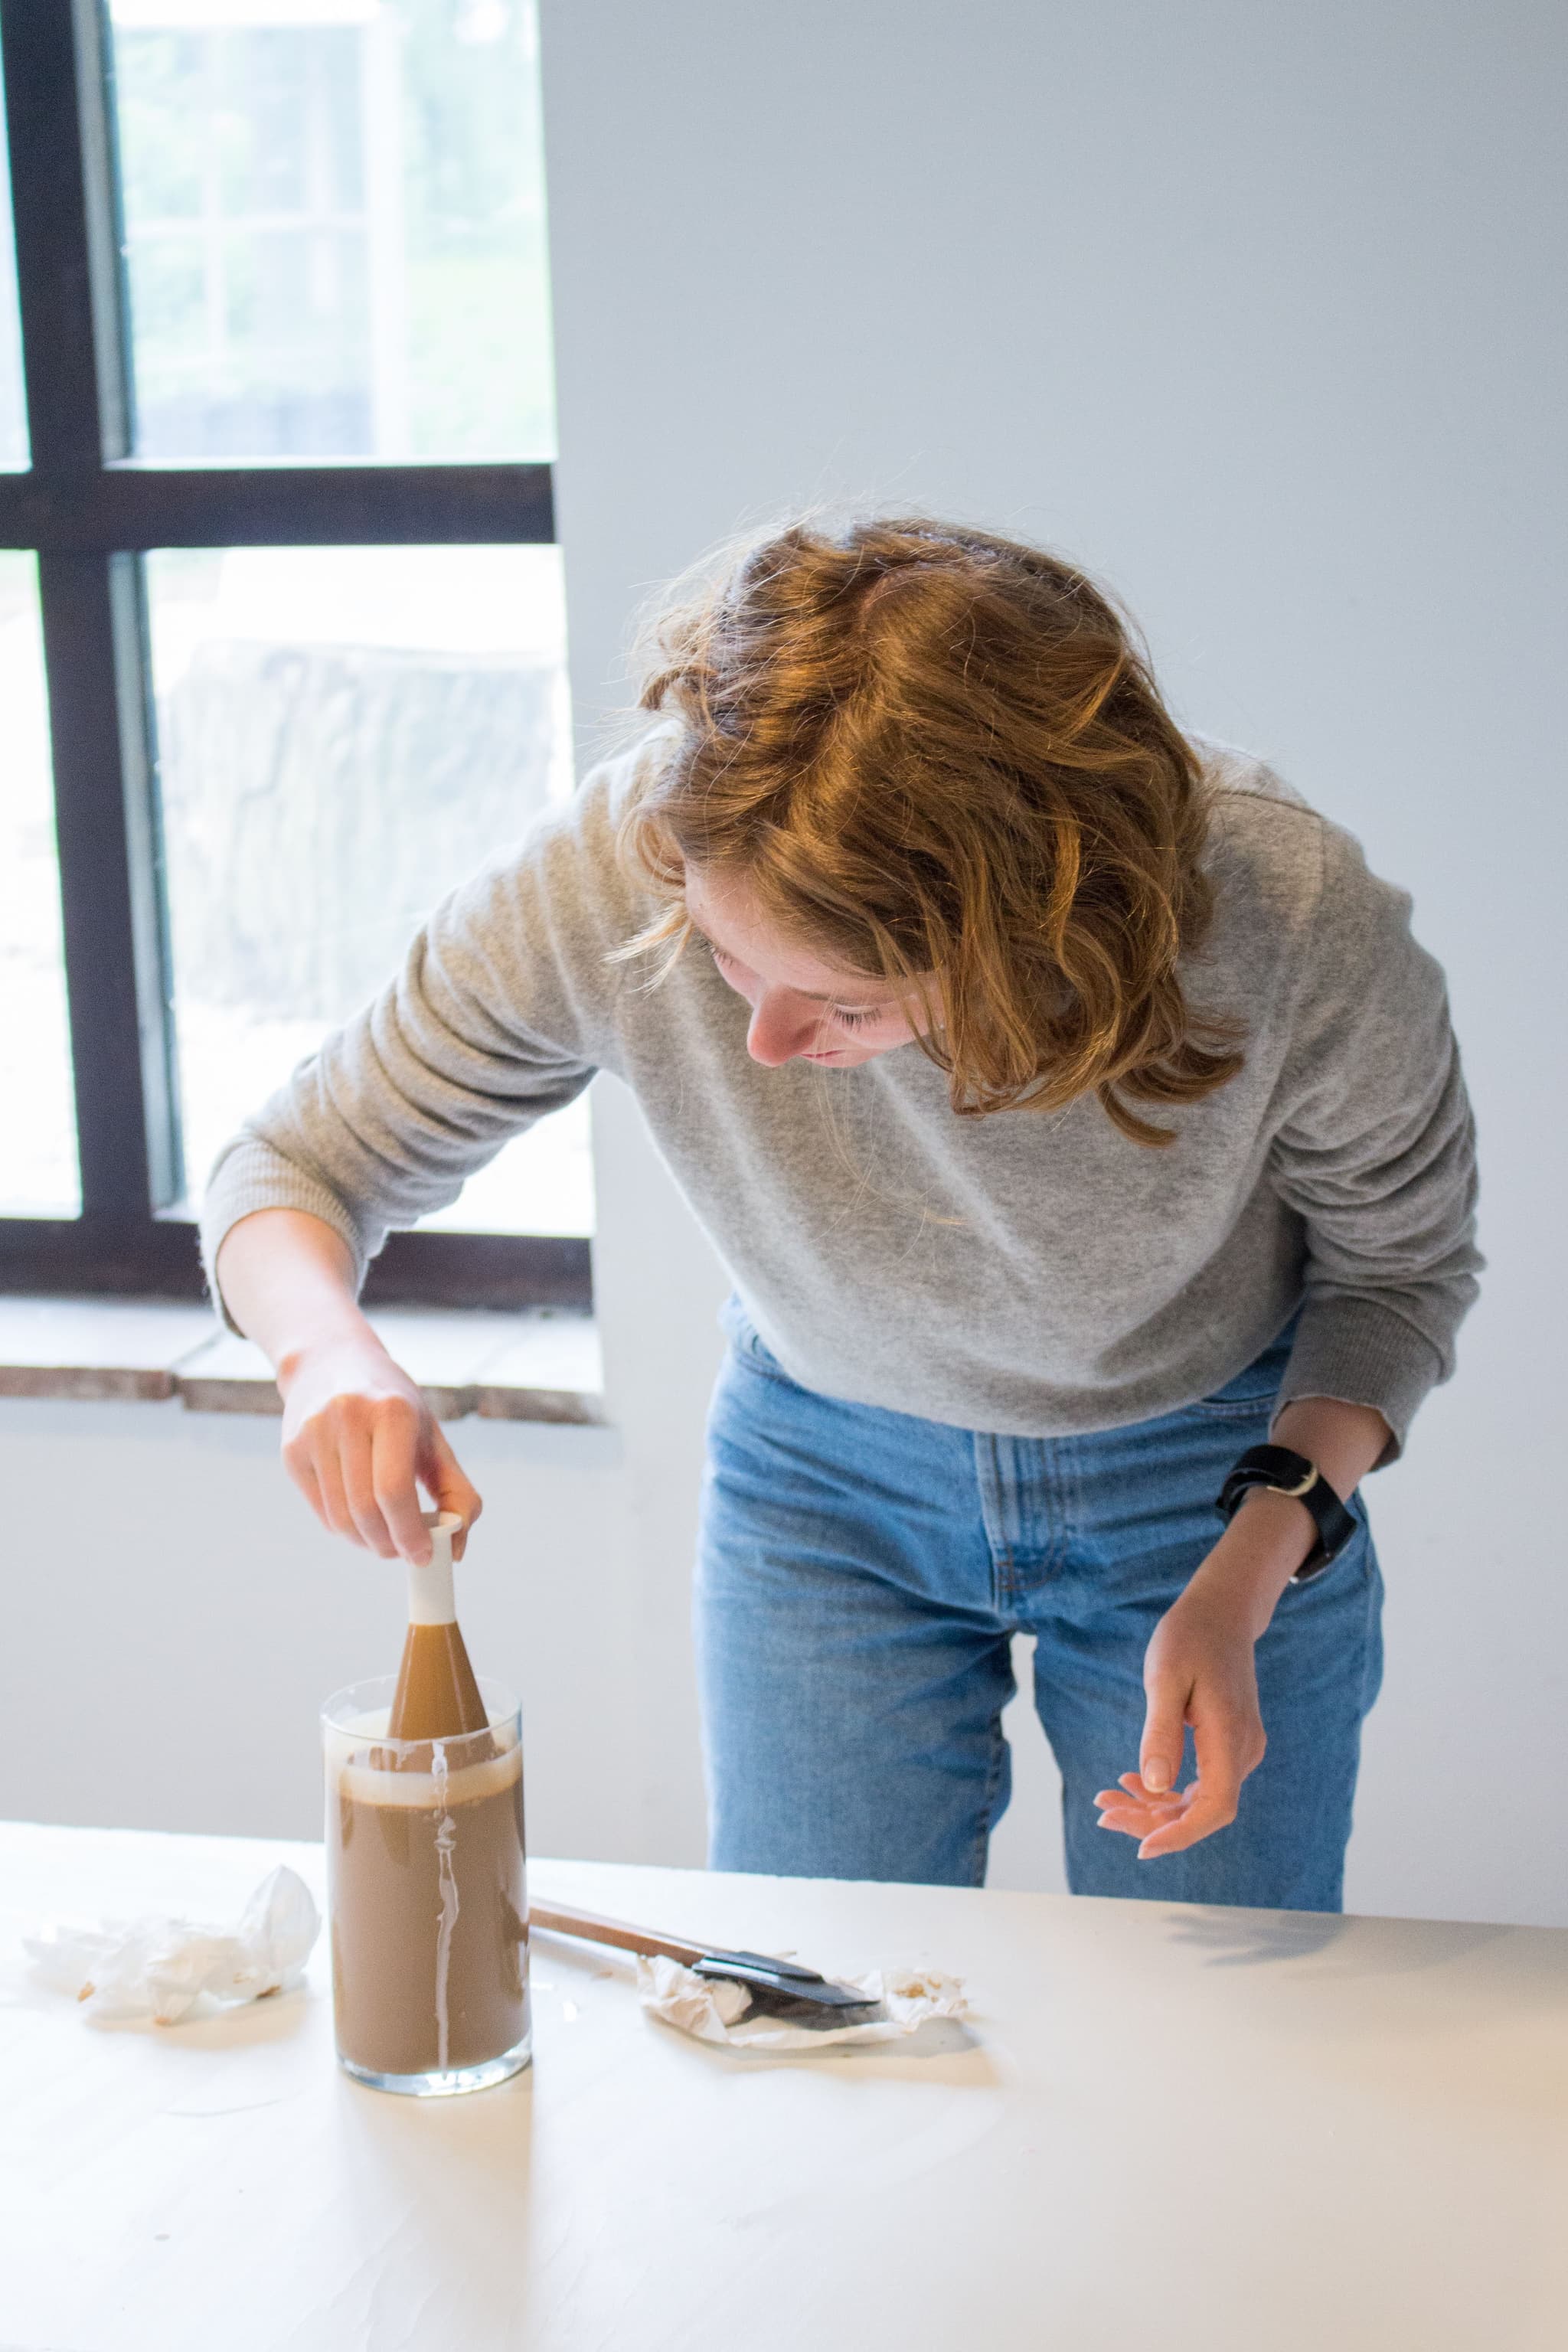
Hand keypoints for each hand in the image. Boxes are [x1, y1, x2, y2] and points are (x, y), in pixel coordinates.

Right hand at [278, 1336, 481, 1565]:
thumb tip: (456, 1546)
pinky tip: (359, 1517)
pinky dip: (344, 1529)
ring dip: (366, 1542)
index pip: (394, 1490)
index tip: (422, 1554)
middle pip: (365, 1510)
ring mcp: (313, 1434)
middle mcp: (347, 1417)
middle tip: (402, 1551)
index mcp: (391, 1411)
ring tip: (383, 1537)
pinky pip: (321, 1512)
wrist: (331, 1362)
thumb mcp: (431, 1435)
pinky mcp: (291, 1452)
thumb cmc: (393, 1407)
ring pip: (340, 1518)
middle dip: (388, 1544)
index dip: (409, 1533)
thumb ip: (456, 1489)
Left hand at [1093, 1571, 1268, 1861]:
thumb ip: (1161, 1732)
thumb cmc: (1189, 1638)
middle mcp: (1243, 1750)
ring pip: (1198, 1799)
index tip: (1141, 1848)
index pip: (1215, 1807)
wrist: (1219, 1612)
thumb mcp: (1164, 1677)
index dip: (1180, 1834)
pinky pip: (1200, 1781)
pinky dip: (1165, 1790)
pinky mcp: (1228, 1745)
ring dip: (1154, 1807)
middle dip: (1152, 1821)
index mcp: (1231, 1738)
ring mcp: (1239, 1749)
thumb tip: (1156, 1785)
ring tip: (1107, 1801)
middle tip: (1103, 1815)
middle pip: (1202, 1809)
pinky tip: (1130, 1782)